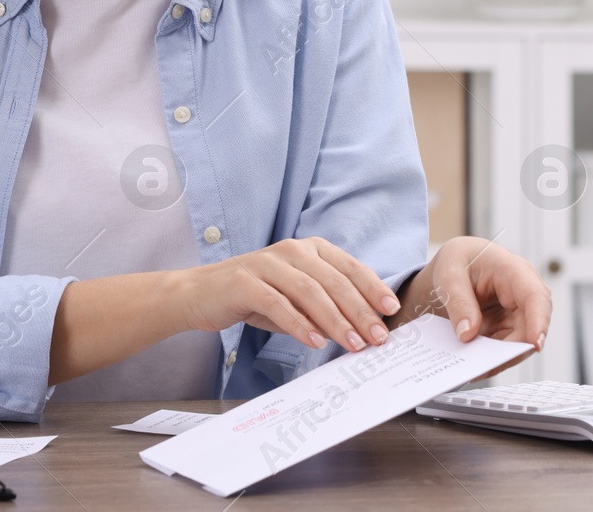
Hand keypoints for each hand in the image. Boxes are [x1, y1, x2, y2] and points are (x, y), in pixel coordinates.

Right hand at [181, 236, 400, 353]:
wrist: (200, 293)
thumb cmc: (254, 296)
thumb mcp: (295, 297)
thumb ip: (325, 306)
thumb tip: (364, 328)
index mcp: (310, 248)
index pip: (350, 267)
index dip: (373, 288)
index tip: (391, 310)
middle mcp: (292, 250)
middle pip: (335, 281)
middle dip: (361, 311)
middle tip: (378, 337)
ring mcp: (268, 263)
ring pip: (311, 292)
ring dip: (336, 321)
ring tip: (354, 343)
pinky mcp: (245, 282)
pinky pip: (278, 304)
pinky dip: (299, 324)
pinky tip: (315, 342)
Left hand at [396, 236, 550, 377]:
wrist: (457, 266)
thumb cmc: (458, 261)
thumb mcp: (448, 275)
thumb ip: (458, 302)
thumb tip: (467, 334)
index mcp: (513, 270)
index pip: (535, 296)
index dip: (539, 320)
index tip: (535, 343)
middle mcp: (523, 293)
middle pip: (530, 327)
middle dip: (510, 350)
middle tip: (483, 367)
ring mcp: (518, 312)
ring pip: (518, 343)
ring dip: (498, 358)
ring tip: (472, 368)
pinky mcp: (510, 328)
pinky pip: (505, 348)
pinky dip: (490, 358)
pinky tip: (472, 363)